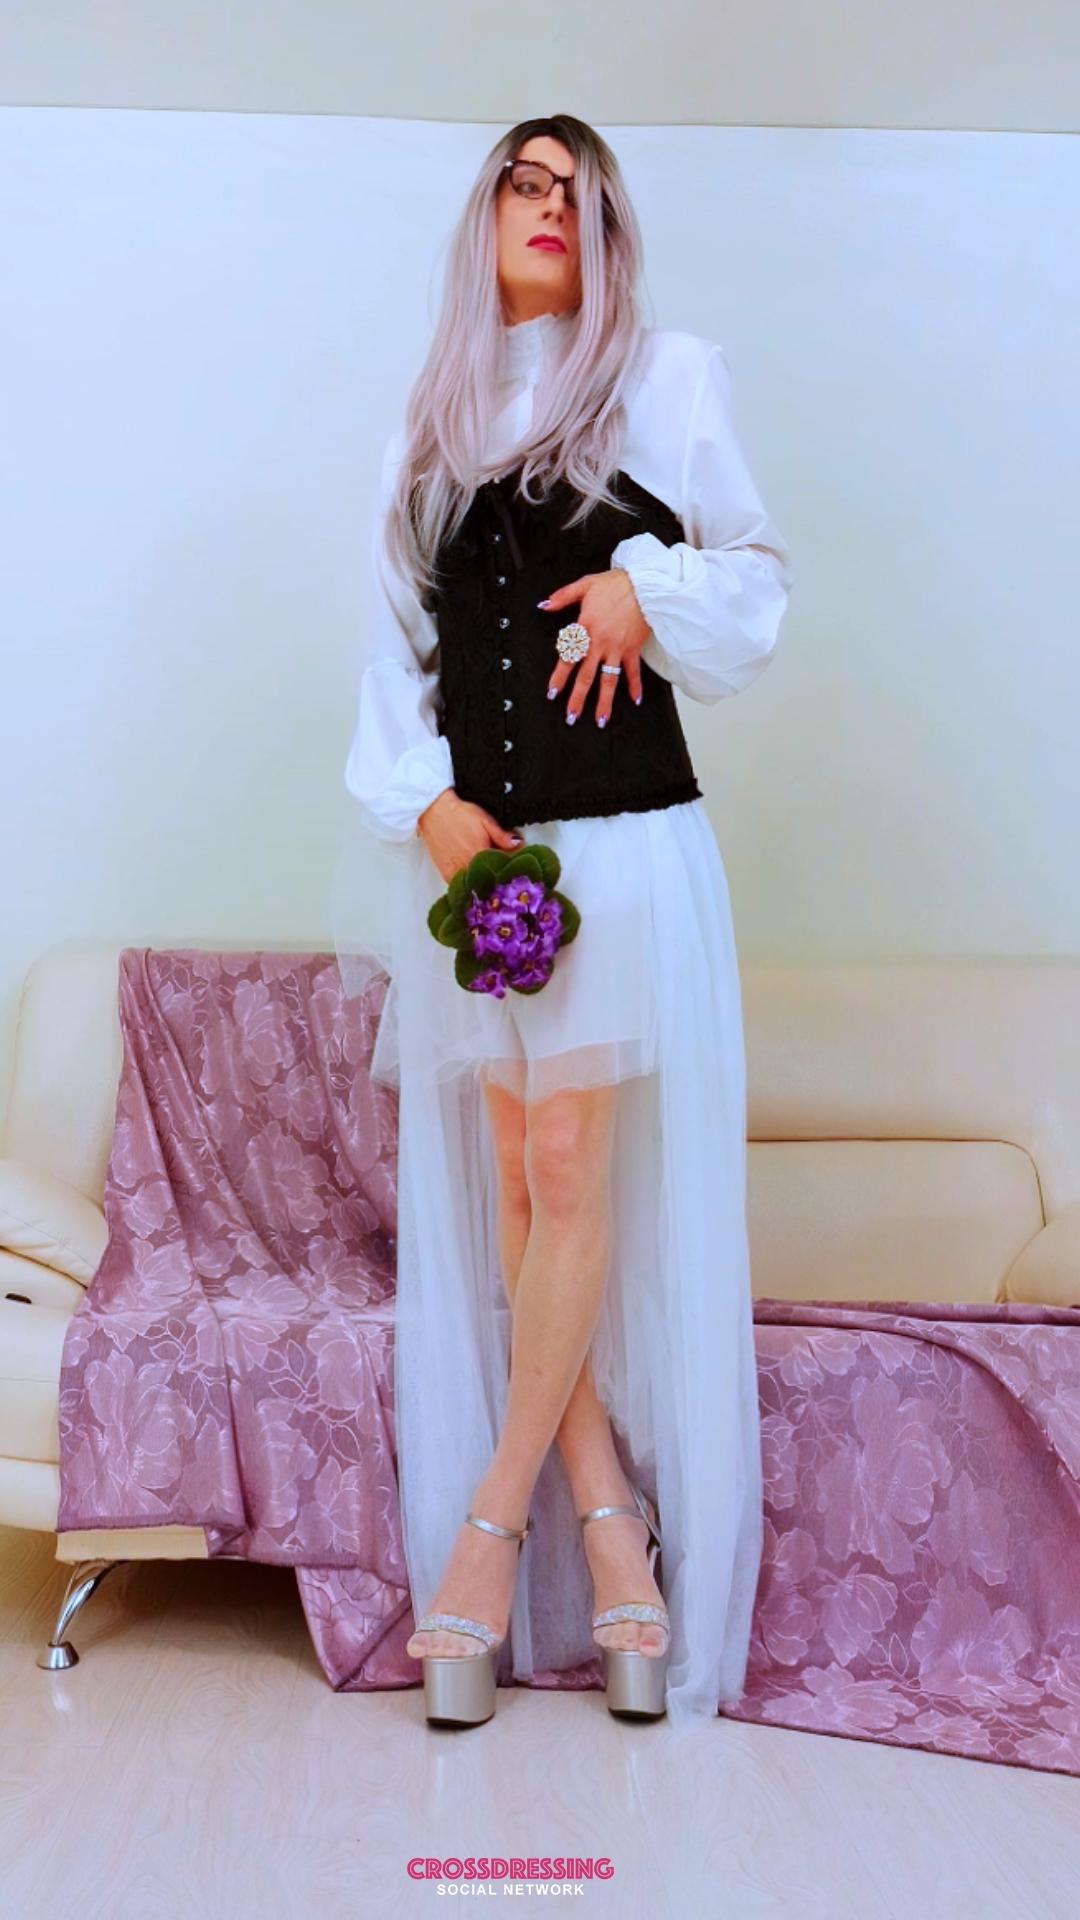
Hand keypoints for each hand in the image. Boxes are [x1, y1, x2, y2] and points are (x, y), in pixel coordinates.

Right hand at [416, 788, 522, 884]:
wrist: (434, 812)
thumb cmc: (458, 815)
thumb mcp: (485, 821)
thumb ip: (502, 836)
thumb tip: (518, 845)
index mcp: (481, 853)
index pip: (504, 866)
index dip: (513, 866)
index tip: (518, 865)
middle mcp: (468, 865)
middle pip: (491, 879)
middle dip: (500, 877)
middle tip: (505, 873)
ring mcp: (456, 871)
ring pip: (476, 886)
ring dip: (485, 884)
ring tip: (490, 877)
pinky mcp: (447, 874)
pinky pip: (462, 887)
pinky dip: (470, 886)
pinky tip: (475, 881)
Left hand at [539, 568, 650, 724]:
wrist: (645, 584)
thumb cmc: (616, 584)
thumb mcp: (585, 585)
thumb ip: (563, 596)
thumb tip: (544, 605)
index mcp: (585, 628)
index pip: (567, 658)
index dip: (559, 677)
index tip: (552, 693)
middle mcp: (600, 643)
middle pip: (586, 677)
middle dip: (577, 699)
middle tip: (571, 717)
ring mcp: (617, 649)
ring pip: (608, 681)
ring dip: (604, 702)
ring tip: (600, 720)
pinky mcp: (633, 649)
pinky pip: (633, 672)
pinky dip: (635, 686)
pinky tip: (635, 700)